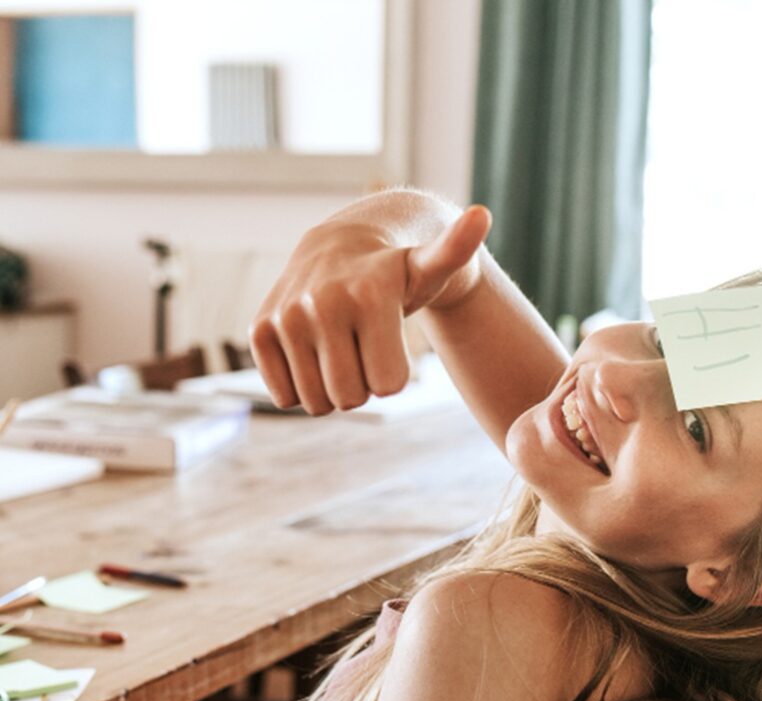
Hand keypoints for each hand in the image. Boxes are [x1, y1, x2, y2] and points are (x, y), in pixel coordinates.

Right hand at [249, 204, 491, 413]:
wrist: (341, 246)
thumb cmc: (396, 270)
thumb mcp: (431, 264)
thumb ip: (456, 250)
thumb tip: (481, 215)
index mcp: (370, 294)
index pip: (388, 387)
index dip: (394, 373)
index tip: (389, 339)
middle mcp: (322, 303)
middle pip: (351, 398)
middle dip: (363, 384)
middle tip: (363, 345)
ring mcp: (287, 317)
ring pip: (317, 403)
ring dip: (332, 388)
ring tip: (339, 346)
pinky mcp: (260, 330)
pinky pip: (286, 397)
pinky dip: (301, 386)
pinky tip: (312, 351)